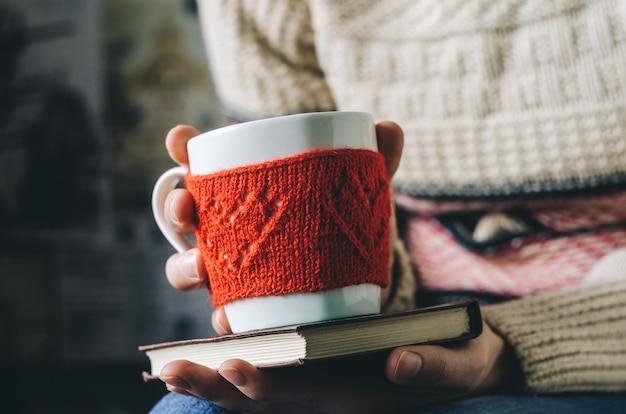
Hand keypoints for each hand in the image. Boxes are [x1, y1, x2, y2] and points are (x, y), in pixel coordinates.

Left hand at [159, 321, 521, 412]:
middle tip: (170, 371)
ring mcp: (322, 395)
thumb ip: (433, 366)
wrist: (463, 365)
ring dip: (215, 385)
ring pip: (260, 398)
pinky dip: (237, 377)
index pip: (304, 395)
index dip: (265, 386)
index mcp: (359, 396)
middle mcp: (332, 401)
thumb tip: (399, 361)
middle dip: (217, 388)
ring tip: (170, 371)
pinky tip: (208, 358)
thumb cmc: (460, 359)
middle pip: (265, 403)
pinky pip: (272, 384)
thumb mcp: (460, 364)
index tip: (231, 368)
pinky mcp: (321, 381)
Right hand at [162, 121, 405, 333]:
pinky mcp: (245, 305)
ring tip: (201, 267)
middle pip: (186, 215)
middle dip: (176, 206)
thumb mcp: (358, 194)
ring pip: (190, 266)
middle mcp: (228, 228)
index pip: (205, 165)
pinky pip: (222, 312)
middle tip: (184, 206)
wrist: (351, 278)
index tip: (178, 139)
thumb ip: (373, 164)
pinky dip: (222, 315)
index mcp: (244, 193)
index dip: (184, 149)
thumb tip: (390, 128)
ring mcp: (231, 268)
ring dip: (184, 266)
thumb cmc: (340, 224)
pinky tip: (229, 317)